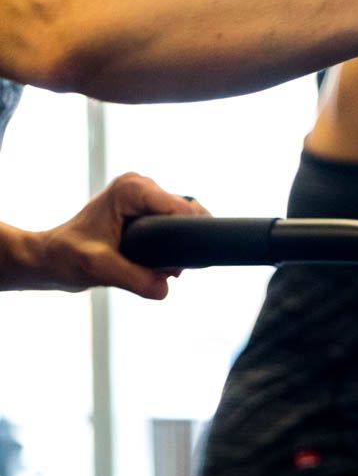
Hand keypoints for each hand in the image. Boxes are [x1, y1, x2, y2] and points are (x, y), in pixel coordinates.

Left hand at [33, 173, 204, 298]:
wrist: (51, 258)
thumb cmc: (67, 257)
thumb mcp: (99, 268)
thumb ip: (133, 278)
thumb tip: (164, 289)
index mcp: (132, 189)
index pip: (183, 209)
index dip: (188, 237)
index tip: (175, 266)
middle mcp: (142, 185)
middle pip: (189, 215)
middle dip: (182, 244)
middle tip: (162, 270)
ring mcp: (146, 196)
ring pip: (186, 223)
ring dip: (178, 248)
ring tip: (155, 267)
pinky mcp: (147, 210)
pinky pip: (177, 227)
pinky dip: (173, 246)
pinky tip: (156, 262)